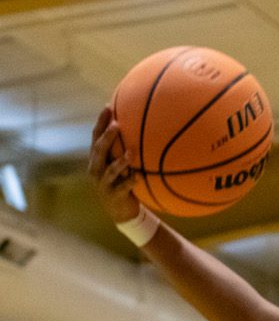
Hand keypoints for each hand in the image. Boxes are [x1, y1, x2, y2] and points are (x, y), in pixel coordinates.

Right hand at [88, 106, 140, 223]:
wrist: (121, 213)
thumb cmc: (122, 183)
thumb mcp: (121, 166)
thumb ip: (124, 149)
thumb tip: (140, 128)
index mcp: (96, 160)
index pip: (95, 138)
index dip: (100, 123)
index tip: (108, 107)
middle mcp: (96, 170)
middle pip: (98, 151)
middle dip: (107, 138)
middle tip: (117, 125)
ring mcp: (103, 184)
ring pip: (109, 170)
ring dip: (120, 161)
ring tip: (130, 152)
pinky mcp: (113, 196)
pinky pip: (122, 188)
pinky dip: (130, 182)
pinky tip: (138, 177)